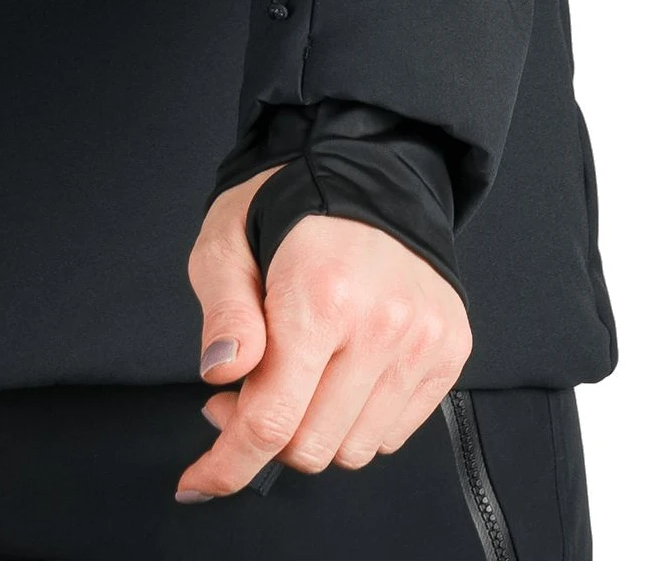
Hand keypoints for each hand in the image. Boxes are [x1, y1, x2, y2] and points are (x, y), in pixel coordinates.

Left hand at [176, 166, 471, 501]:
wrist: (367, 168)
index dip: (228, 463)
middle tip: (245, 385)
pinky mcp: (450, 348)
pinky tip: (339, 370)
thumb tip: (224, 373)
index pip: (271, 420)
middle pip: (311, 446)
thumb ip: (223, 311)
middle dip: (265, 431)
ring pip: (356, 448)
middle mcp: (383, 324)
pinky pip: (397, 430)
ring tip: (297, 372)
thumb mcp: (223, 241)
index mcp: (320, 295)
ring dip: (314, 427)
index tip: (198, 481)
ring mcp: (424, 340)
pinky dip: (358, 417)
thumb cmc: (284, 205)